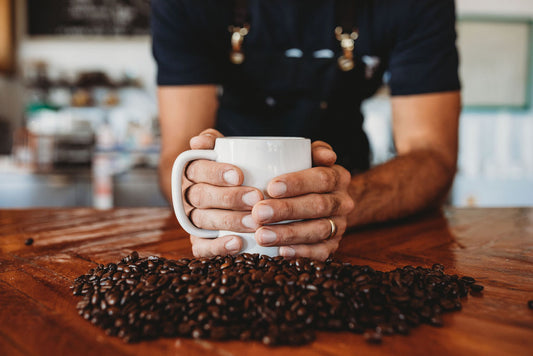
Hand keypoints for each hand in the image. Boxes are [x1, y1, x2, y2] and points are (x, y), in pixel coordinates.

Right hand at [183, 129, 263, 256]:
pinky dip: (218, 247)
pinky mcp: (198, 241)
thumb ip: (211, 140)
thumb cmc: (229, 166)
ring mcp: (191, 219)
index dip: (216, 172)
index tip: (239, 174)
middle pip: (201, 197)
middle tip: (256, 198)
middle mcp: (186, 196)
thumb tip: (197, 142)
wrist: (225, 191)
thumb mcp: (222, 149)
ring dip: (229, 221)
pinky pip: (201, 247)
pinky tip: (238, 244)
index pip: (197, 170)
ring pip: (203, 221)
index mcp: (190, 171)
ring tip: (254, 222)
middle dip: (229, 198)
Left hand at [252, 141, 354, 259]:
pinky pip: (321, 252)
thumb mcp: (307, 157)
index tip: (271, 187)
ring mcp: (339, 225)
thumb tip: (327, 155)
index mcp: (339, 177)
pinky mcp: (332, 246)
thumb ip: (313, 150)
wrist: (319, 200)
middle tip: (258, 213)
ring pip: (318, 231)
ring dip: (288, 234)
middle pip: (318, 206)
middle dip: (286, 210)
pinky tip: (280, 252)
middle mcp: (343, 202)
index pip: (322, 178)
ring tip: (261, 235)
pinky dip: (300, 253)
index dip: (298, 183)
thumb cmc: (302, 175)